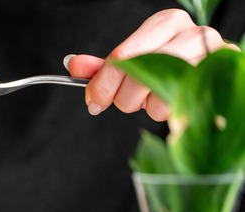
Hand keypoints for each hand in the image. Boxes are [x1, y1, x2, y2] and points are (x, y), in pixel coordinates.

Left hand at [66, 8, 238, 120]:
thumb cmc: (167, 65)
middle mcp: (190, 34)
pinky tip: (170, 100)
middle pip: (139, 75)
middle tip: (123, 100)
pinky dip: (165, 111)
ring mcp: (208, 57)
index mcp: (165, 23)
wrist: (212, 72)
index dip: (102, 84)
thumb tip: (74, 66)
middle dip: (123, 96)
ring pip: (158, 94)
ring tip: (154, 96)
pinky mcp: (215, 81)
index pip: (122, 56)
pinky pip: (177, 107)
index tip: (93, 100)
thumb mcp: (133, 61)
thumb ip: (104, 66)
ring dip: (147, 105)